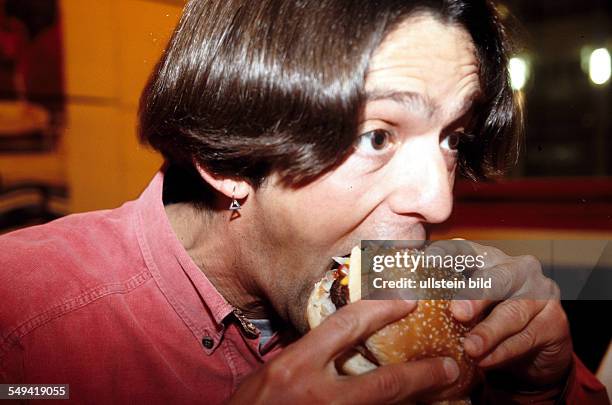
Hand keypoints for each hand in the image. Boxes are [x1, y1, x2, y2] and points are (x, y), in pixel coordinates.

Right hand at [229, 300, 460, 404]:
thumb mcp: (271, 371)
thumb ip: (306, 354)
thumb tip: (340, 336)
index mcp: (297, 365)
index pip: (346, 326)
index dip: (382, 308)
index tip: (408, 299)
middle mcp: (318, 394)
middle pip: (384, 383)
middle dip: (423, 375)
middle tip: (451, 366)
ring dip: (418, 404)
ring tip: (447, 395)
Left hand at [426, 240, 572, 389]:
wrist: (533, 352)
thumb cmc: (487, 321)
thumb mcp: (464, 306)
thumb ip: (440, 297)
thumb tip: (396, 296)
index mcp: (489, 258)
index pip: (465, 251)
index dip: (446, 255)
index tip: (425, 263)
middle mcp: (517, 269)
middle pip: (495, 278)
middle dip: (475, 294)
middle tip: (456, 312)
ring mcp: (540, 293)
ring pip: (512, 312)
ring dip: (488, 332)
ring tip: (470, 348)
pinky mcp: (555, 321)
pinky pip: (526, 337)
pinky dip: (503, 351)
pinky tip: (486, 361)